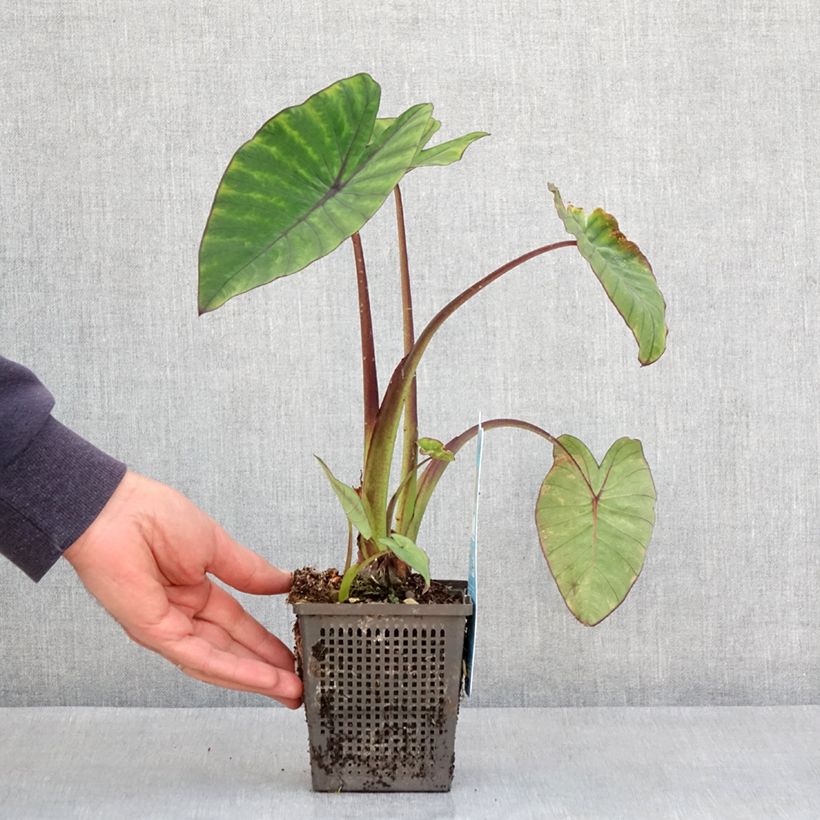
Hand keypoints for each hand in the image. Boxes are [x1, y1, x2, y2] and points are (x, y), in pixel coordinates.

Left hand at [63, 471, 302, 707]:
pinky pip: (201, 657)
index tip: (295, 654)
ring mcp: (168, 628)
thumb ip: (250, 571)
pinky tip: (263, 678)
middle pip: (231, 650)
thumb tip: (283, 582)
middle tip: (301, 685)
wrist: (116, 512)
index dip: (266, 642)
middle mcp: (182, 615)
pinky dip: (234, 670)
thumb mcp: (217, 546)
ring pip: (219, 662)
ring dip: (257, 679)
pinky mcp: (156, 634)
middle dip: (267, 670)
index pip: (237, 625)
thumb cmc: (152, 517)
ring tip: (291, 690)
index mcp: (195, 591)